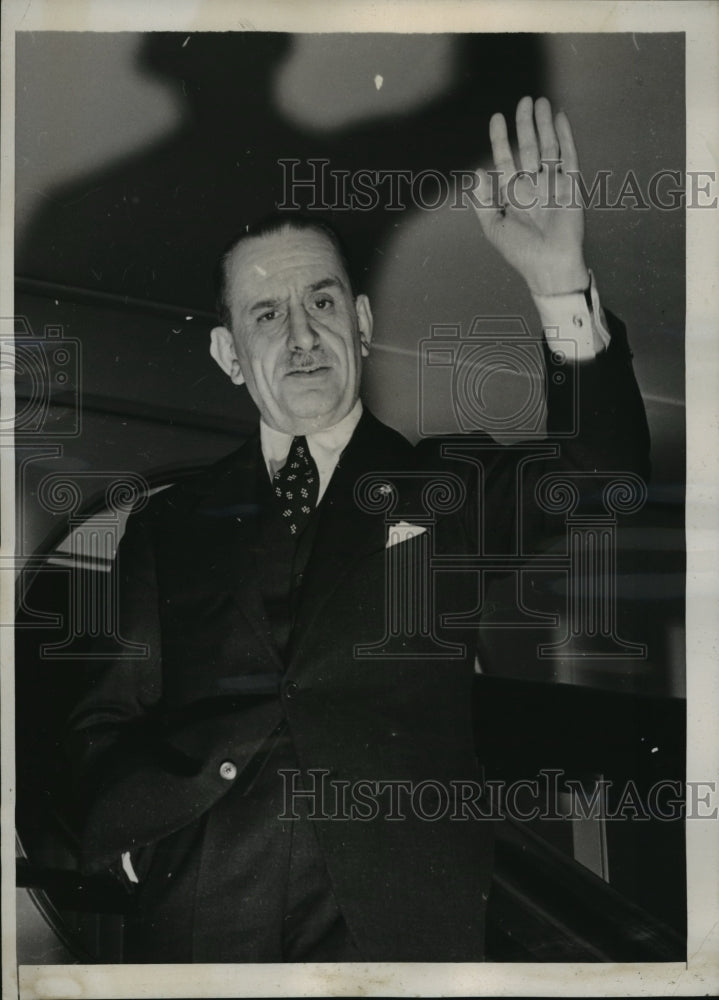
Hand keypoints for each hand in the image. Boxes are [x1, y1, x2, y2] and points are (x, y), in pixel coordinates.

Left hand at [474, 96, 588, 295]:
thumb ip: (484, 201)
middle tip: (524, 100)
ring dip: (544, 124)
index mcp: (514, 196)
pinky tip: (560, 119)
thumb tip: (477, 174)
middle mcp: (533, 187)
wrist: (549, 266)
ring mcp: (553, 185)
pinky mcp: (571, 186)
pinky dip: (565, 137)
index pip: (506, 160)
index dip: (501, 139)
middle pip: (529, 148)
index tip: (497, 117)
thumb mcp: (494, 228)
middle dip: (526, 124)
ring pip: (548, 147)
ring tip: (541, 101)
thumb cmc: (520, 252)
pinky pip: (569, 156)